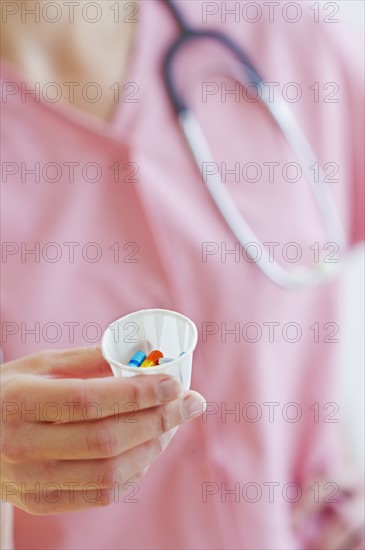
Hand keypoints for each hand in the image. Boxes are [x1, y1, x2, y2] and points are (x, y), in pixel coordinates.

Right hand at [0, 347, 204, 514]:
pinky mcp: (40, 503)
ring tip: (174, 425)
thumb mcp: (38, 365)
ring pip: (109, 473)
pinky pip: (99, 495)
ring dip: (153, 447)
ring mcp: (30, 482)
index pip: (90, 401)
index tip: (174, 383)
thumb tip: (141, 355)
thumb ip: (87, 360)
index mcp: (20, 402)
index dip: (138, 393)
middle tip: (191, 403)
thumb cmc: (9, 392)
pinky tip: (148, 450)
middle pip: (107, 439)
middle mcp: (23, 446)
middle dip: (159, 420)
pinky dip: (133, 473)